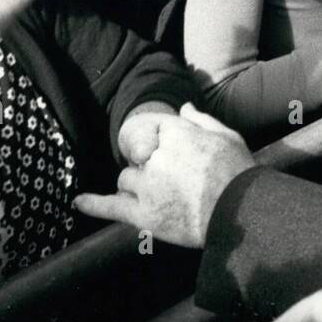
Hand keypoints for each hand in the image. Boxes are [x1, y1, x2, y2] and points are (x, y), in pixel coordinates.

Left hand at [74, 104, 253, 248]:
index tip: (165, 151)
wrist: (242, 213)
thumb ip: (201, 120)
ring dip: (137, 185)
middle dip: (150, 165)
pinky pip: (112, 206)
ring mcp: (148, 186)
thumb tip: (184, 107)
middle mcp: (157, 157)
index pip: (152, 127)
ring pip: (127, 179)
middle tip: (173, 180)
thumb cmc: (239, 174)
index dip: (157, 140)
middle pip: (138, 155)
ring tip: (162, 197)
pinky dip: (94, 204)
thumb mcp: (227, 137)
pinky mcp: (144, 215)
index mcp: (177, 134)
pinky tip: (78, 201)